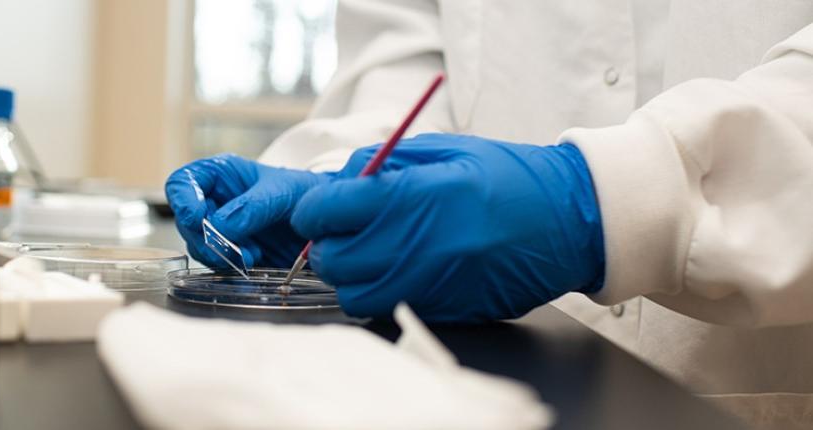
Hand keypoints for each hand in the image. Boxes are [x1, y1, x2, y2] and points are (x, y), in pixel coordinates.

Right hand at [165, 154, 330, 267]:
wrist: (329, 221)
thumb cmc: (307, 192)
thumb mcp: (284, 191)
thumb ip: (252, 207)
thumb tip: (219, 227)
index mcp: (221, 175)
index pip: (183, 183)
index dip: (183, 200)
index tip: (197, 219)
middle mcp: (215, 201)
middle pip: (185, 220)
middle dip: (204, 237)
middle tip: (229, 247)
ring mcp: (221, 229)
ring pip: (198, 245)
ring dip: (218, 255)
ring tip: (250, 255)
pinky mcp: (232, 253)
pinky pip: (216, 263)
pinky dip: (229, 266)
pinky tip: (254, 261)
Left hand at [290, 133, 604, 322]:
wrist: (571, 221)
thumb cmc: (509, 177)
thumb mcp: (446, 151)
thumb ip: (384, 162)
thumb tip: (338, 179)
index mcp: (414, 197)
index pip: (327, 210)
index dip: (314, 208)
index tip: (320, 205)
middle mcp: (416, 246)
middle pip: (332, 259)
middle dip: (327, 243)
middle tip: (341, 230)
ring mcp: (429, 284)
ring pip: (352, 294)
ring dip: (349, 275)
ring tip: (366, 254)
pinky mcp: (442, 308)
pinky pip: (384, 309)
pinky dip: (376, 293)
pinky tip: (393, 271)